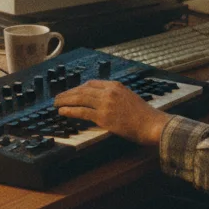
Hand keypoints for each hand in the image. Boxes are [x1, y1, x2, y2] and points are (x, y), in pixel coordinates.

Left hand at [54, 80, 169, 145]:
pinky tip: (62, 111)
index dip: (79, 88)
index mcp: (116, 86)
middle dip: (68, 93)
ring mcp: (105, 104)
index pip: (92, 83)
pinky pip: (82, 112)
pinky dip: (70, 111)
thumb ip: (116, 97)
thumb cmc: (144, 115)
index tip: (72, 92)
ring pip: (79, 99)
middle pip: (83, 89)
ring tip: (56, 104)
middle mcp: (109, 92)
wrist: (152, 124)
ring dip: (65, 100)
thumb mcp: (130, 98)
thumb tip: (104, 102)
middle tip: (58, 97)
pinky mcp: (103, 117)